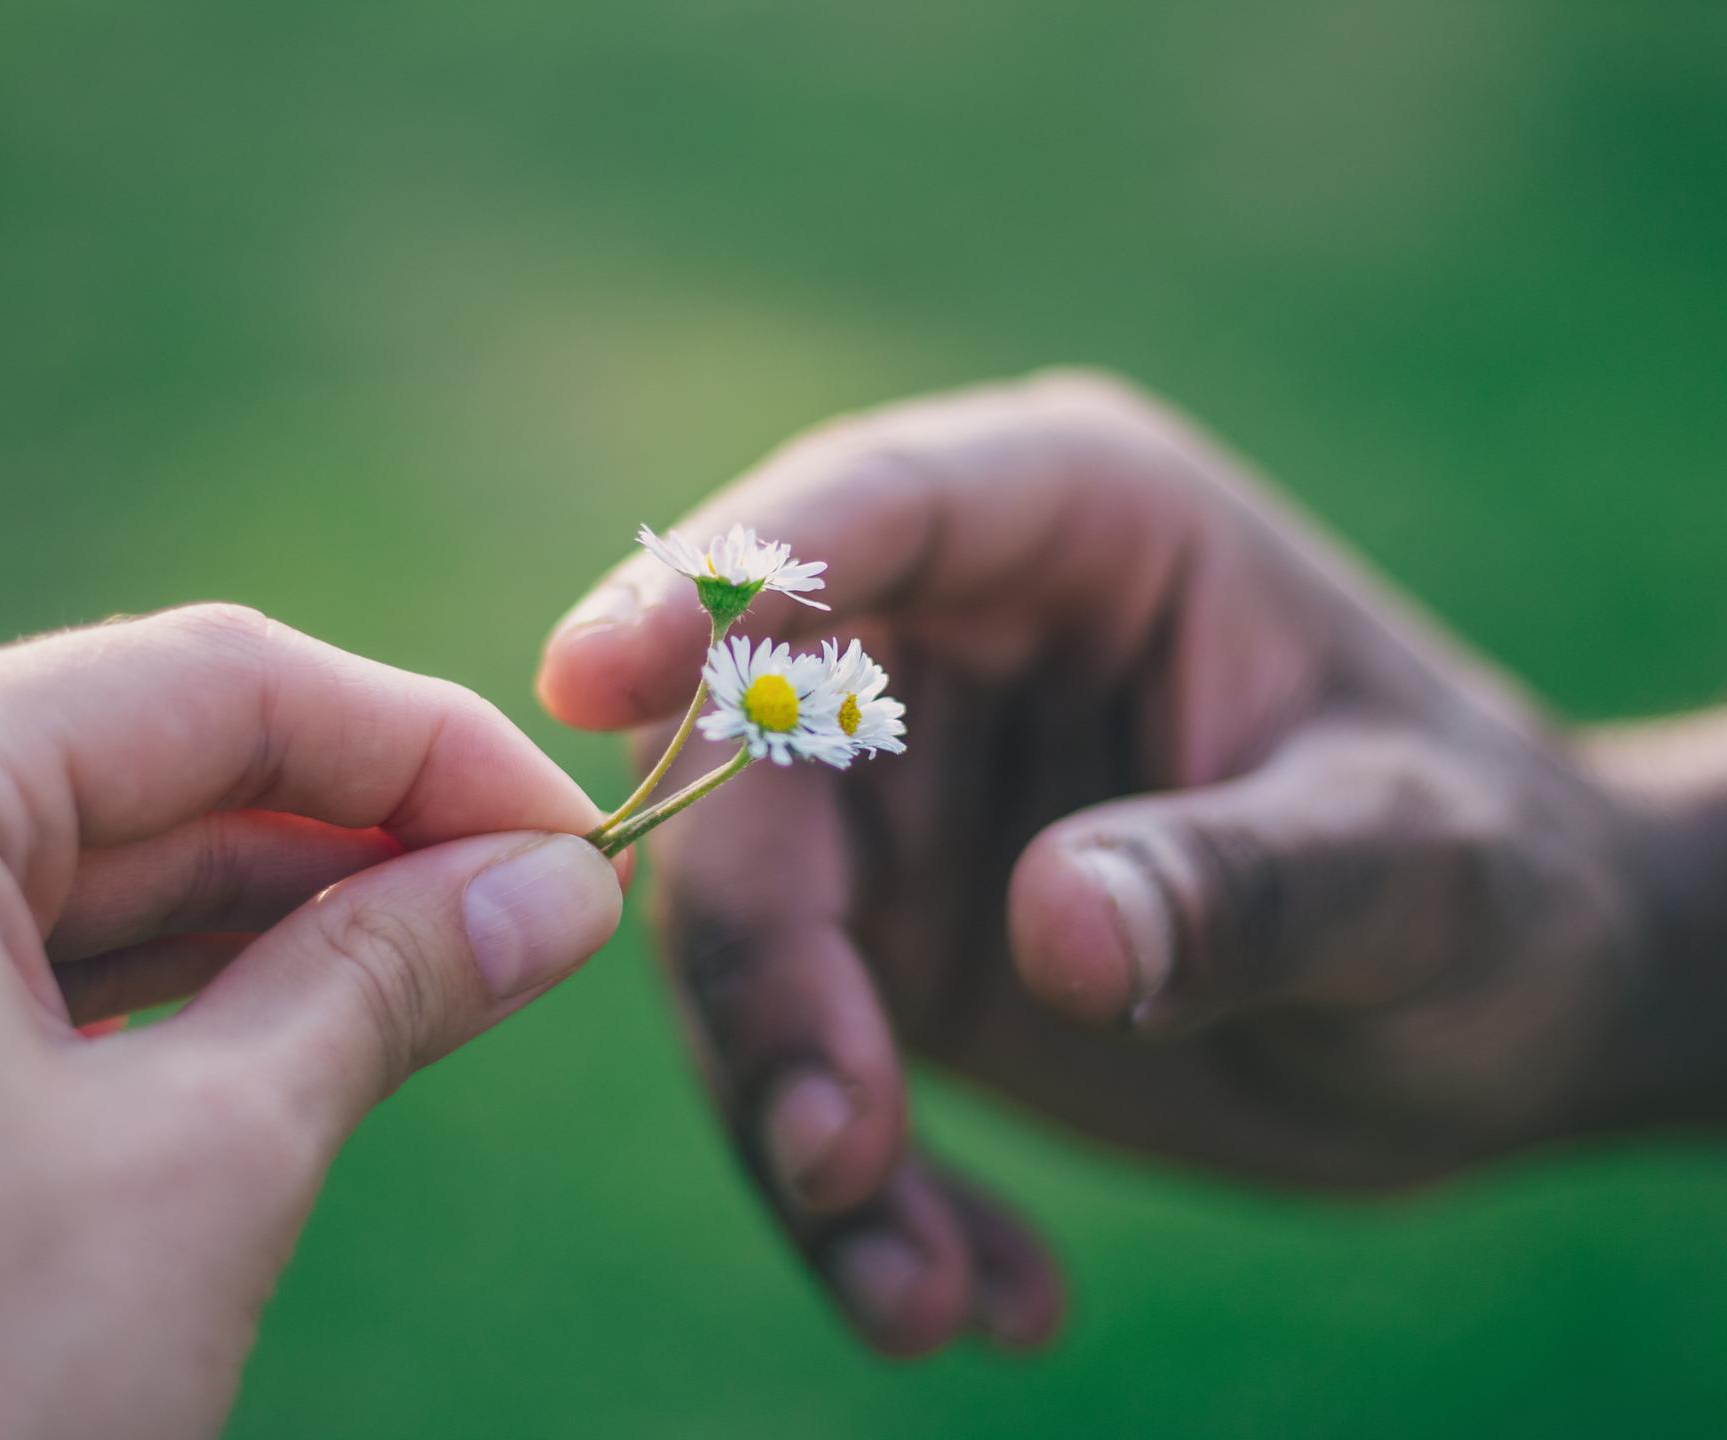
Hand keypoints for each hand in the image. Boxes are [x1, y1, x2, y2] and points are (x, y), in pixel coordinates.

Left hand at [0, 604, 623, 1437]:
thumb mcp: (200, 1166)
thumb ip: (387, 981)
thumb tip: (557, 887)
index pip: (214, 684)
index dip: (426, 747)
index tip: (565, 831)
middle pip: (153, 764)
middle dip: (368, 838)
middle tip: (538, 909)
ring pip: (94, 863)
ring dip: (288, 914)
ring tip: (462, 961)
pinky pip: (25, 954)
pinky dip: (181, 983)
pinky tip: (312, 1010)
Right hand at [538, 373, 1718, 1356]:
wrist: (1490, 1010)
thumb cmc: (1490, 885)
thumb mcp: (1421, 870)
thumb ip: (1246, 885)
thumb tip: (1053, 933)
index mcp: (1072, 526)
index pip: (861, 515)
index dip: (709, 589)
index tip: (589, 685)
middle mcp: (947, 648)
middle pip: (752, 771)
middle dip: (767, 971)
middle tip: (839, 1156)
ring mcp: (902, 802)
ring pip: (748, 941)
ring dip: (799, 1121)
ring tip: (921, 1303)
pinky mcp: (890, 945)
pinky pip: (806, 1062)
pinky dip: (867, 1198)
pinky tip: (994, 1299)